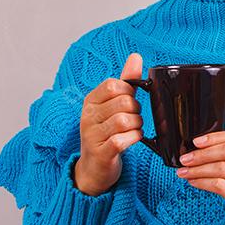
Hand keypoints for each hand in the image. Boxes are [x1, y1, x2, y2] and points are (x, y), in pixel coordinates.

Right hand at [74, 53, 144, 195]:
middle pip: (123, 103)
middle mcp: (87, 116)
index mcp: (90, 101)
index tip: (129, 101)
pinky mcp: (101, 152)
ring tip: (133, 129)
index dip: (128, 92)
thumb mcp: (112, 105)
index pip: (112, 85)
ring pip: (125, 121)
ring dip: (136, 125)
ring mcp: (92, 135)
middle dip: (136, 110)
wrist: (94, 168)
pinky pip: (124, 139)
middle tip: (134, 118)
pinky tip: (132, 139)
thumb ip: (126, 82)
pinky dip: (135, 138)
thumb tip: (136, 56)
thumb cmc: (106, 132)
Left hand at [176, 129, 224, 224]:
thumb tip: (205, 151)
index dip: (216, 137)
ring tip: (184, 172)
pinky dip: (202, 182)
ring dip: (198, 169)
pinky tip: (193, 183)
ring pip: (222, 168)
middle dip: (203, 153)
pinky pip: (219, 186)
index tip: (197, 141)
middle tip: (185, 158)